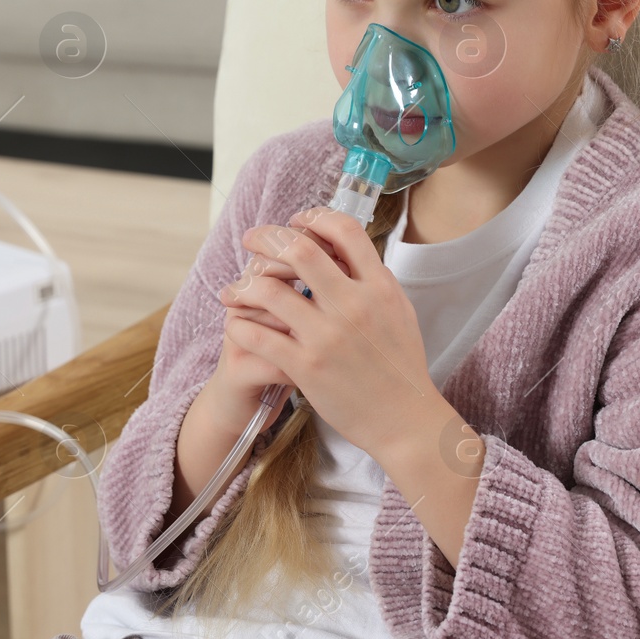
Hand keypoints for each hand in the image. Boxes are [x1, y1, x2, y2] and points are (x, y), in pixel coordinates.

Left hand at [218, 207, 446, 460]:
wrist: (405, 420)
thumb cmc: (401, 366)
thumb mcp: (399, 311)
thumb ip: (371, 279)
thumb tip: (344, 249)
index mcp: (379, 286)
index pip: (344, 229)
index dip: (314, 217)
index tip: (296, 222)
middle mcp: (354, 305)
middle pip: (299, 249)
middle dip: (267, 238)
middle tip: (251, 240)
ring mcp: (327, 336)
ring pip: (269, 290)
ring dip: (243, 284)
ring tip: (233, 289)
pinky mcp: (306, 367)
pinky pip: (258, 335)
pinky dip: (239, 324)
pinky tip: (236, 324)